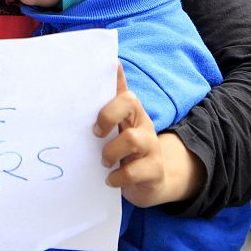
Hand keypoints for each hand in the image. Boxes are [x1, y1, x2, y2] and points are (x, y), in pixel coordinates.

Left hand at [94, 63, 202, 206]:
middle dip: (108, 115)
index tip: (103, 90)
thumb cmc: (127, 150)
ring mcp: (151, 147)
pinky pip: (134, 172)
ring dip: (110, 152)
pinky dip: (117, 177)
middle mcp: (143, 125)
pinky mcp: (154, 171)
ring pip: (132, 139)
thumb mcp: (118, 128)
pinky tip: (111, 179)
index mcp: (131, 113)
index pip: (125, 92)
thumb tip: (107, 69)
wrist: (153, 181)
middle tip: (96, 133)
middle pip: (129, 105)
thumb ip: (109, 104)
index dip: (115, 83)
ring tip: (103, 162)